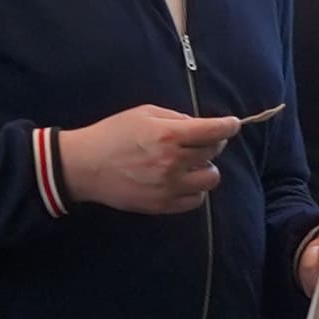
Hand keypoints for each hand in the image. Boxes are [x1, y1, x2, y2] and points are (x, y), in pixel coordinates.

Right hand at [56, 103, 244, 213]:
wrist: (85, 166)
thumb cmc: (112, 134)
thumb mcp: (143, 114)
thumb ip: (175, 118)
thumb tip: (198, 126)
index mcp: (167, 135)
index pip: (212, 131)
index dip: (228, 126)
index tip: (233, 124)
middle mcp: (172, 161)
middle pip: (212, 152)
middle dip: (213, 143)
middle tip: (203, 140)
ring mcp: (169, 186)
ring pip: (210, 178)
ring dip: (206, 168)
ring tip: (192, 163)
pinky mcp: (162, 204)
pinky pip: (196, 200)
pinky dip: (196, 189)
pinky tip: (184, 180)